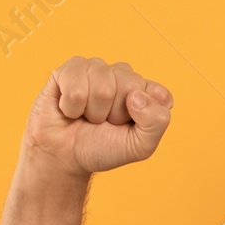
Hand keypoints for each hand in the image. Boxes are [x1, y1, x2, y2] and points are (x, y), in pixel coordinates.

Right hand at [22, 56, 173, 178]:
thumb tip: (137, 95)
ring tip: (87, 116)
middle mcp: (124, 75)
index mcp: (145, 92)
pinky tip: (70, 109)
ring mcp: (97, 68)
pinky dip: (71, 107)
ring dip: (92, 112)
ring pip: (102, 88)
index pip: (160, 94)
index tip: (130, 127)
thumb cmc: (102, 148)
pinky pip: (76, 88)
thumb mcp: (140, 146)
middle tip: (104, 122)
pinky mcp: (70, 69)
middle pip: (130, 86)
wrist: (65, 156)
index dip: (145, 117)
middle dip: (115, 114)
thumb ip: (156, 122)